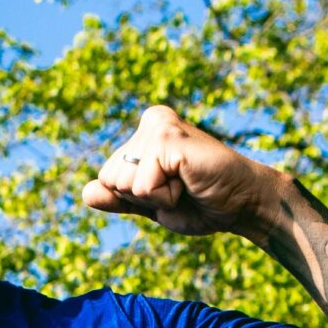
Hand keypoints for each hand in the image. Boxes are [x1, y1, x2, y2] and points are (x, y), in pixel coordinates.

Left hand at [82, 105, 287, 238]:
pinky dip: (165, 196)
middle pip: (110, 179)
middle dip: (143, 197)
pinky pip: (142, 186)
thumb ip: (118, 199)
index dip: (136, 198)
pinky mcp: (167, 138)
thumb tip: (85, 193)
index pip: (106, 179)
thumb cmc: (201, 203)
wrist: (242, 205)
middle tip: (180, 188)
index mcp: (142, 135)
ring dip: (156, 197)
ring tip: (186, 184)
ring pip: (123, 183)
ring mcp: (158, 126)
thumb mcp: (151, 205)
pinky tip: (190, 181)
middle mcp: (149, 122)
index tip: (171, 190)